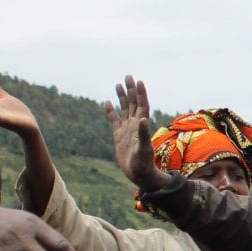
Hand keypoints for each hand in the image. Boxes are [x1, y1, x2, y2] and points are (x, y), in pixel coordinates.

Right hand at [104, 76, 165, 192]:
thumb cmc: (143, 163)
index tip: (139, 82)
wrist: (138, 174)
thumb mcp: (143, 149)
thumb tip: (142, 119)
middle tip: (128, 76)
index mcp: (142, 126)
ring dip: (122, 97)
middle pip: (133, 103)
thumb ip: (143, 134)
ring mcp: (126, 129)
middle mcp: (135, 125)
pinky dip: (111, 112)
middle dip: (131, 90)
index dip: (141, 94)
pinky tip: (108, 103)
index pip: (142, 105)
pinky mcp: (118, 135)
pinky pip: (114, 120)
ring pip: (124, 109)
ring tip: (118, 84)